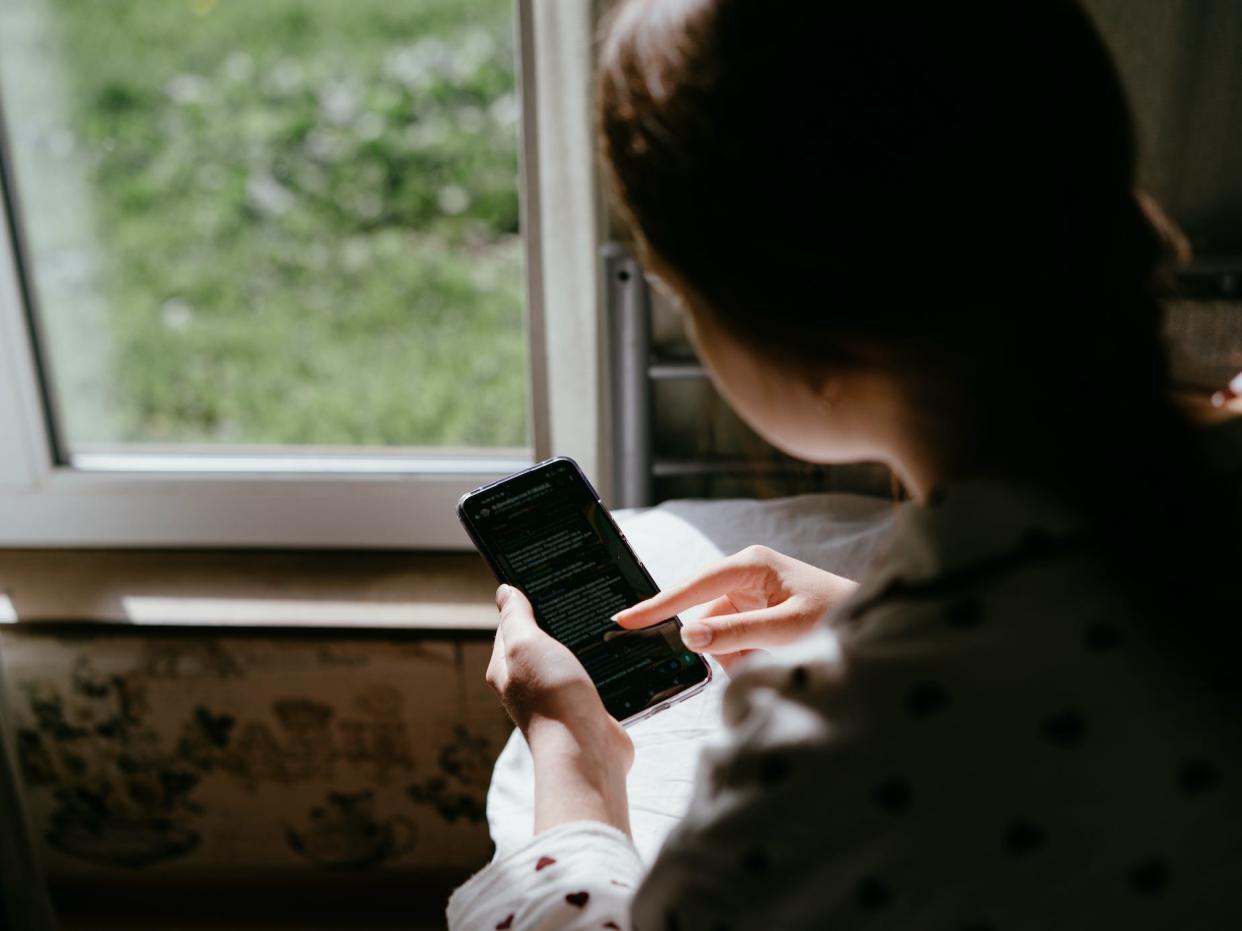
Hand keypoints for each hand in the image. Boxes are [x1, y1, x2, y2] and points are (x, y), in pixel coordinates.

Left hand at [486, 584, 633, 833]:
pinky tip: (616, 651)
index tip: (547, 581)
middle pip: (541, 642)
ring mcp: (559, 698)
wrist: (586, 750)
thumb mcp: (525, 644)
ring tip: (602, 620)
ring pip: (570, 660)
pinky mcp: (586, 708)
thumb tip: (504, 591)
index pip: (510, 626)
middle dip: (558, 622)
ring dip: (583, 644)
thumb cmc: (551, 696)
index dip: (524, 603)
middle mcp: (529, 684)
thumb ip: (516, 616)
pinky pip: (594, 678)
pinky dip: (603, 665)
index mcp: (506, 668)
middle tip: (579, 596)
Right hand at [614, 545, 856, 672]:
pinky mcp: (755, 611)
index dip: (658, 606)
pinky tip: (773, 656)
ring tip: (774, 657)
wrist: (873, 623)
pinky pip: (732, 640)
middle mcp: (745, 573)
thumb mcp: (786, 629)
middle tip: (753, 658)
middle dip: (722, 646)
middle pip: (704, 616)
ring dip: (737, 656)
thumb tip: (690, 635)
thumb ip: (736, 632)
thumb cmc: (837, 616)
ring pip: (717, 635)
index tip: (624, 621)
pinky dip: (746, 656)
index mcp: (750, 564)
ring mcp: (749, 592)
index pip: (692, 586)